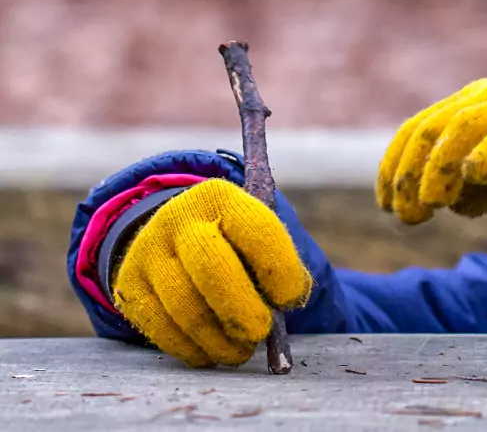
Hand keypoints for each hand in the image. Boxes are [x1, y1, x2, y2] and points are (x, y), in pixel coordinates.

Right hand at [111, 179, 311, 367]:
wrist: (170, 234)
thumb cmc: (230, 242)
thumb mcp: (253, 236)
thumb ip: (275, 266)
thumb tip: (287, 306)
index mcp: (221, 198)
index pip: (256, 231)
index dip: (278, 269)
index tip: (291, 299)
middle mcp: (179, 218)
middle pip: (212, 269)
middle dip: (242, 309)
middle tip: (261, 333)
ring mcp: (148, 251)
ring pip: (185, 307)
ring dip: (219, 339)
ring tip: (241, 351)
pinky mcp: (129, 286)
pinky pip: (161, 328)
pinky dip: (192, 349)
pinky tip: (212, 353)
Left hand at [377, 78, 486, 223]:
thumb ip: (474, 185)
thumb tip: (449, 204)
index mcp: (467, 106)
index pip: (417, 130)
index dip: (394, 167)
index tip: (386, 204)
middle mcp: (486, 99)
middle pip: (432, 129)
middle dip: (410, 174)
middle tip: (407, 216)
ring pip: (464, 125)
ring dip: (439, 167)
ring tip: (433, 203)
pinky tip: (476, 174)